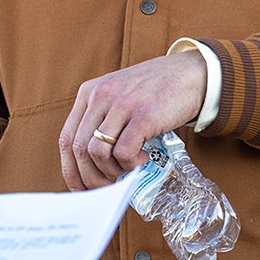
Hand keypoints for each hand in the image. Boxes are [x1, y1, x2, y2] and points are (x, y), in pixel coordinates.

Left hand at [58, 51, 207, 190]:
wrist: (193, 73)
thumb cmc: (157, 89)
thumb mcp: (119, 95)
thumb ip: (102, 120)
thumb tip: (91, 165)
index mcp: (90, 92)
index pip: (67, 139)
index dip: (71, 169)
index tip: (80, 186)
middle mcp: (101, 96)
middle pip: (80, 149)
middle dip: (90, 177)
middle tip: (106, 186)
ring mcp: (122, 105)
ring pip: (98, 153)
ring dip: (111, 171)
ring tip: (128, 167)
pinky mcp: (144, 116)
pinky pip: (124, 153)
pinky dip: (130, 164)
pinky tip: (143, 157)